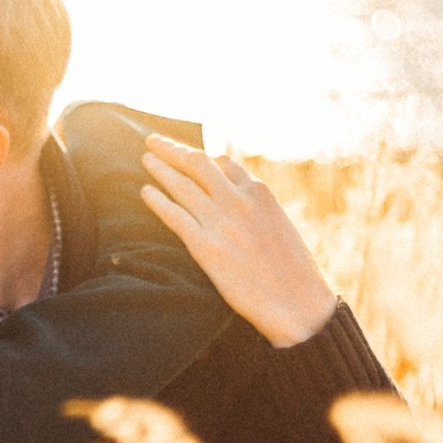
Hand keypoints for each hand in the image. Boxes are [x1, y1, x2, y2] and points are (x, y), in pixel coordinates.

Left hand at [139, 134, 337, 347]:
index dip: (202, 157)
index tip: (188, 155)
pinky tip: (145, 191)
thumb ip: (259, 208)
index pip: (224, 164)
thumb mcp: (281, 226)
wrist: (297, 303)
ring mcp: (220, 222)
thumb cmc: (294, 272)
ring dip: (160, 168)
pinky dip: (157, 200)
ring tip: (146, 158)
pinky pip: (174, 215)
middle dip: (173, 149)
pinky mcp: (205, 247)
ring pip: (182, 184)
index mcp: (260, 193)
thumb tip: (244, 203)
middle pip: (197, 163)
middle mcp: (238, 200)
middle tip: (153, 140)